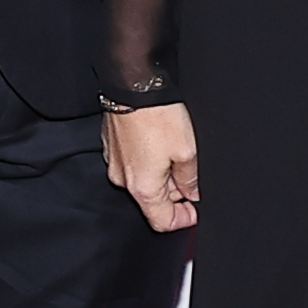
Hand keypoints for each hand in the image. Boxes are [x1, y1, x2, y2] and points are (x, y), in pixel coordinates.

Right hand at [102, 102, 198, 231]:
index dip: (183, 220)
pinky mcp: (112, 147)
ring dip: (161, 175)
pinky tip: (159, 141)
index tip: (195, 210)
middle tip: (190, 173)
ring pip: (143, 181)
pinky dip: (148, 160)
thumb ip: (191, 179)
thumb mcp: (187, 151)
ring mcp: (115, 163)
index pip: (162, 222)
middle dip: (174, 193)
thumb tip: (192, 193)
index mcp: (143, 188)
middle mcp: (124, 180)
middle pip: (153, 202)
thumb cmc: (157, 115)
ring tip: (175, 151)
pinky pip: (133, 164)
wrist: (133, 85)